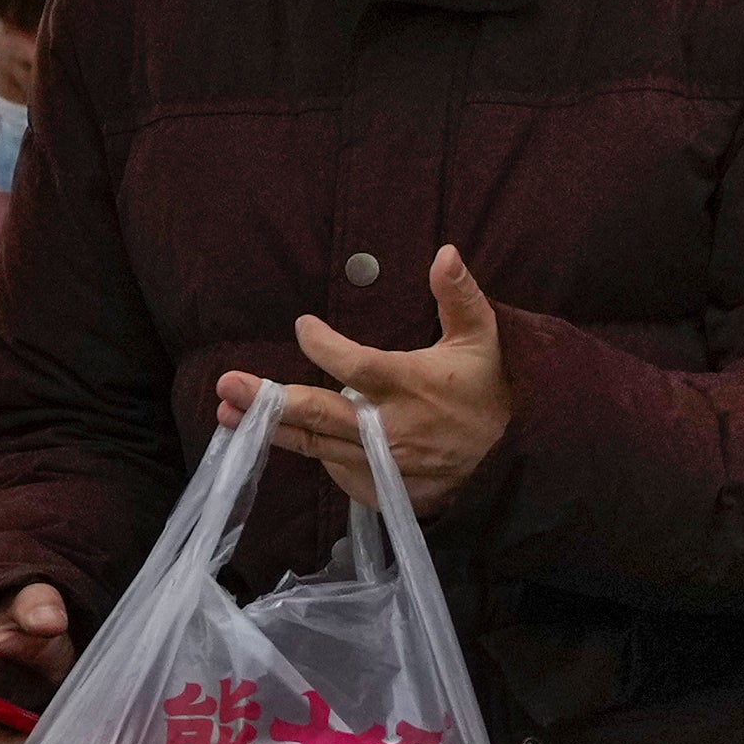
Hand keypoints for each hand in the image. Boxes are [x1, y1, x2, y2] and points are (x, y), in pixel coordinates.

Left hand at [219, 245, 513, 514]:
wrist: (517, 461)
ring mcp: (387, 467)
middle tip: (227, 385)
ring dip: (274, 429)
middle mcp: (393, 430)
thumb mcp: (484, 337)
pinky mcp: (386, 493)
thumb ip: (459, 295)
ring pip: (318, 448)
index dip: (322, 346)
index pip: (354, 365)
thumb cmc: (493, 389)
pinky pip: (338, 473)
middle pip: (318, 416)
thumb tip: (445, 251)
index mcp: (412, 385)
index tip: (302, 326)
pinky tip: (293, 436)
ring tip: (230, 413)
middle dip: (268, 400)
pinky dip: (317, 453)